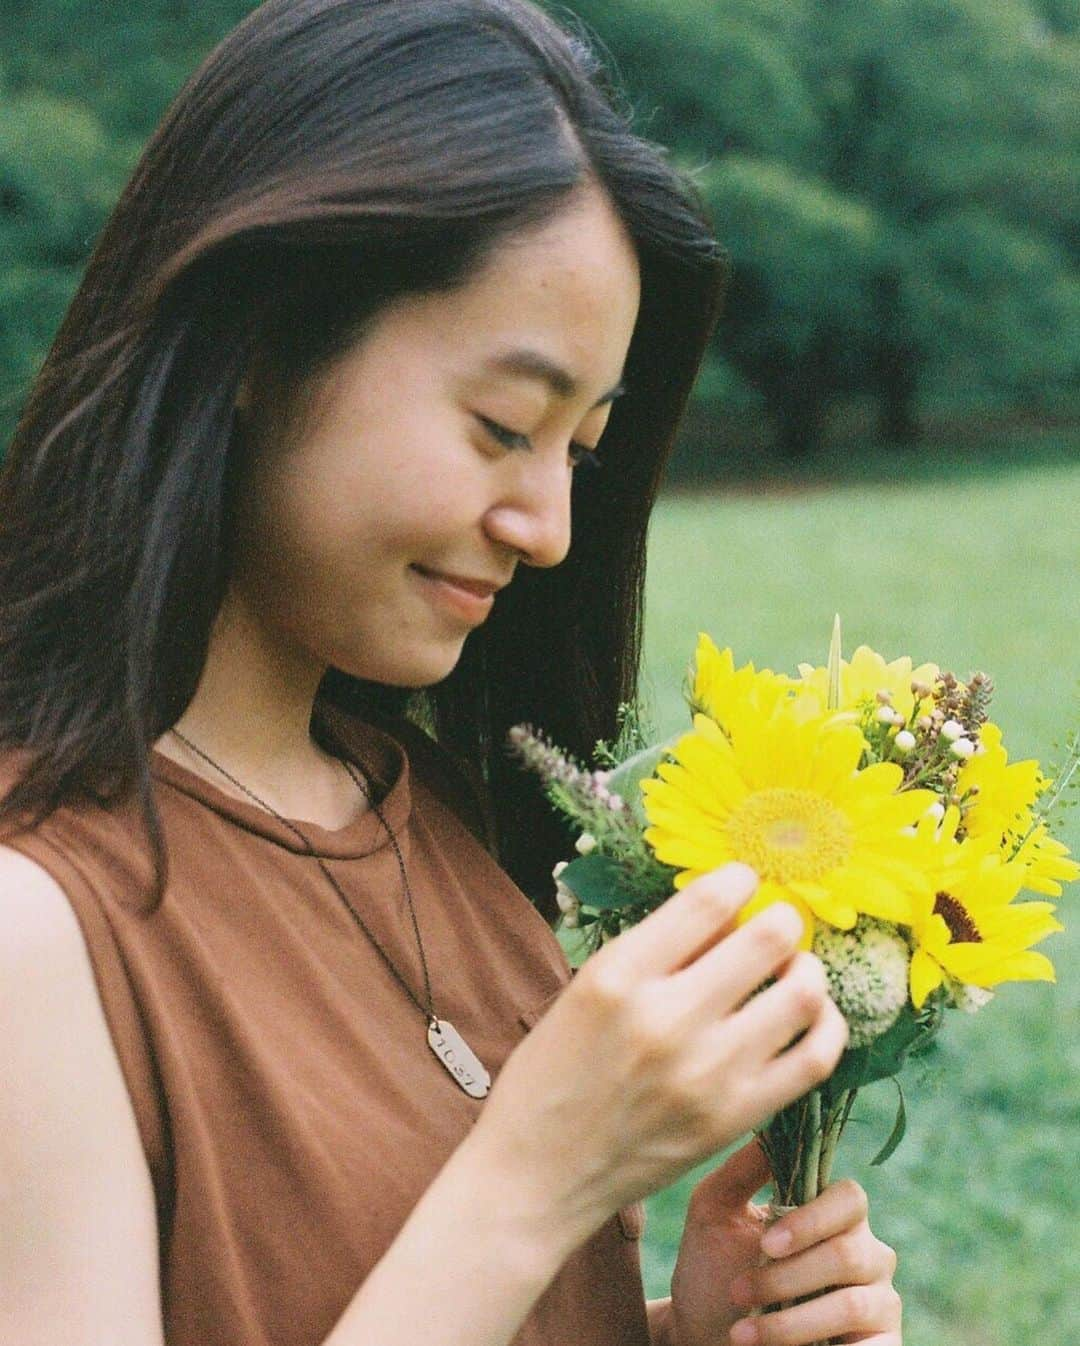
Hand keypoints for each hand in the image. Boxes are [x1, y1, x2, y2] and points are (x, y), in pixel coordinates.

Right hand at [469, 864, 848, 1248]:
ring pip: (802, 993)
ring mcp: (708, 1075)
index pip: (710, 900)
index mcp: (619, 977)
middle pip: (769, 938)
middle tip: (772, 925)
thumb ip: (657, 948)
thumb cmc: (554, 1071)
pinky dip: (825, 1025)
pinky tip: (809, 1014)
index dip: (740, 877)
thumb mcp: (586, 988)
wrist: (538, 1173)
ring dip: (804, 968)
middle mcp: (668, 1020)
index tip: (743, 880)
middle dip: (780, 918)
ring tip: (790, 970)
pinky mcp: (735, 1119)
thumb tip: (731, 908)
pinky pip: (814, 1059)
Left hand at [668, 1142, 900, 1345]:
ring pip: (852, 1306)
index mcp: (833, 1214)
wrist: (704, 1337)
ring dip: (791, 1324)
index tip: (767, 1244)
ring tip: (742, 1336)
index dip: (812, 1221)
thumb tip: (772, 1127)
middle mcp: (867, 1254)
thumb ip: (743, 1169)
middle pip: (847, 1254)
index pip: (849, 1199)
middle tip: (739, 1293)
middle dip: (786, 1279)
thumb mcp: (714, 1213)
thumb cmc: (712, 1271)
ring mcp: (879, 1303)